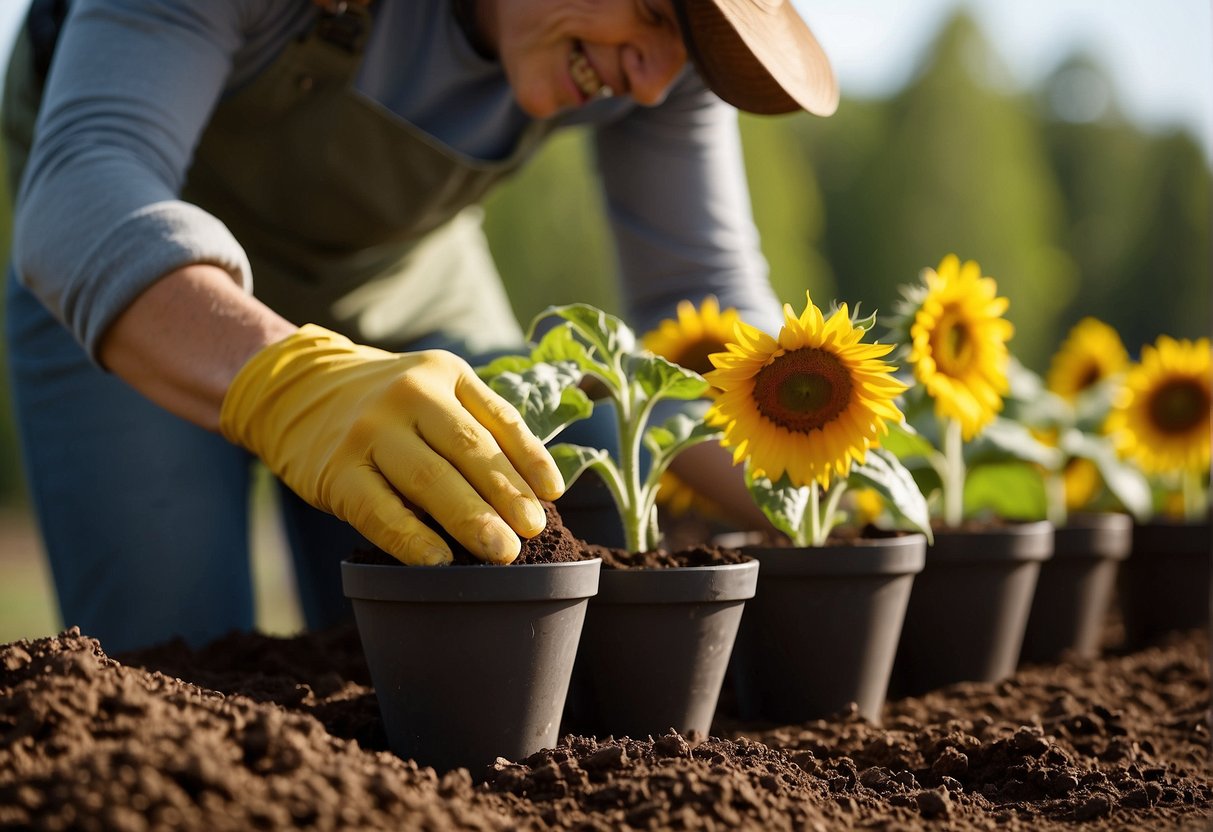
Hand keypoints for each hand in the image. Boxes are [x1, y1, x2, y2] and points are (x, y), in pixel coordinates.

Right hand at [220, 325, 563, 564]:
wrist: (297, 390)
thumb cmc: (389, 406)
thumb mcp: (435, 391)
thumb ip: (479, 426)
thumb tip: (536, 492)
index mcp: (444, 374)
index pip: (498, 418)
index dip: (530, 458)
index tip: (553, 495)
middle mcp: (408, 395)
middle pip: (467, 450)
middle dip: (505, 494)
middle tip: (532, 532)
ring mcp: (369, 431)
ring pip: (429, 479)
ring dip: (470, 519)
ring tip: (503, 552)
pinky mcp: (336, 471)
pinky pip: (379, 510)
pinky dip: (411, 538)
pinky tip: (438, 561)